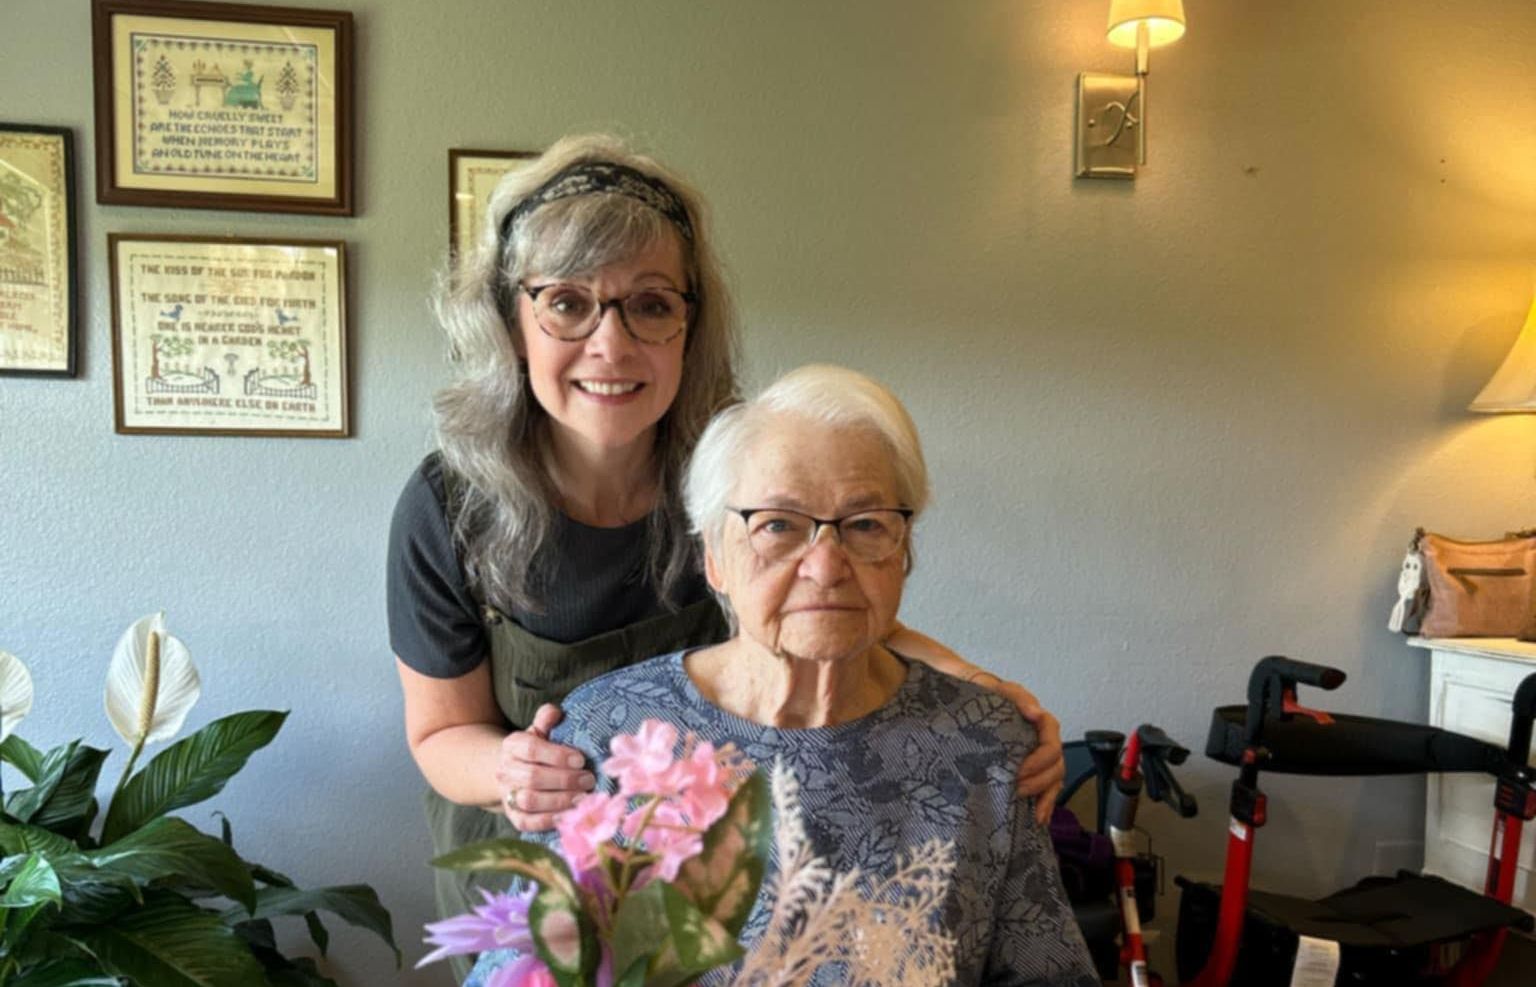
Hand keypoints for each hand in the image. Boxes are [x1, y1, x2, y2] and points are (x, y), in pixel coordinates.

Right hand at [495, 703, 594, 831]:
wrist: (511, 773)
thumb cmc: (536, 750)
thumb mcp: (540, 731)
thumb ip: (546, 719)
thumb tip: (555, 712)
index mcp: (512, 745)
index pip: (531, 749)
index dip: (557, 755)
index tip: (581, 759)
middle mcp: (505, 771)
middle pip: (532, 777)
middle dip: (565, 780)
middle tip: (589, 780)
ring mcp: (507, 795)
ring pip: (530, 801)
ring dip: (560, 801)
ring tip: (584, 797)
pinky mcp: (514, 816)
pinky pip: (528, 822)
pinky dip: (551, 820)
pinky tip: (571, 814)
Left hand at [973, 674, 1064, 824]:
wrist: (969, 703)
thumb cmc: (986, 694)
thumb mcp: (998, 689)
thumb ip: (1017, 696)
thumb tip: (1036, 712)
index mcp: (1039, 722)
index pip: (1052, 740)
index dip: (1040, 759)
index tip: (1020, 770)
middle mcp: (1042, 741)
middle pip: (1056, 764)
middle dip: (1039, 781)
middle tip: (1017, 790)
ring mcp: (1037, 757)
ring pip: (1055, 779)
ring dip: (1044, 796)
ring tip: (1029, 808)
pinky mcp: (1029, 771)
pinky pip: (1046, 790)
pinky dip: (1044, 804)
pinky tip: (1038, 819)